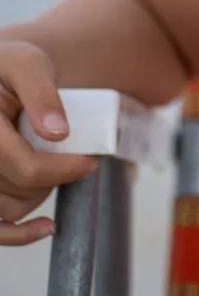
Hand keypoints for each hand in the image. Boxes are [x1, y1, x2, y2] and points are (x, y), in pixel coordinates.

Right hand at [0, 42, 97, 245]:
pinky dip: (17, 233)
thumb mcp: (27, 64)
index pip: (24, 165)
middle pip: (21, 188)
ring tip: (55, 164)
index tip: (90, 161)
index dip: (62, 169)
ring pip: (10, 208)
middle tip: (76, 156)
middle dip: (55, 175)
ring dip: (40, 194)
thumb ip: (41, 93)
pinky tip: (44, 226)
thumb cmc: (9, 67)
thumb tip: (59, 132)